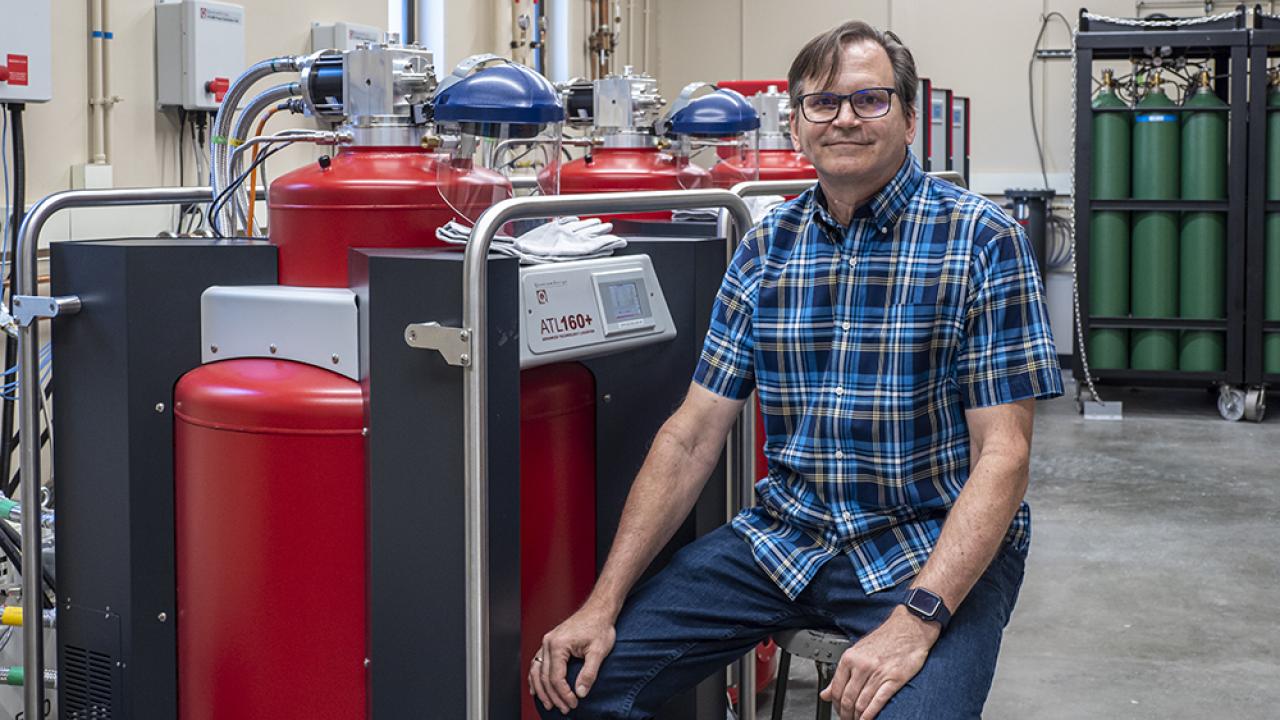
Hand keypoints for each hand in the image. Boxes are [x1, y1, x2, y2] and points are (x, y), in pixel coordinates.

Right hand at [529, 603, 616, 713]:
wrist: (598, 610)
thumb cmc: (599, 626)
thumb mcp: (599, 651)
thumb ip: (589, 673)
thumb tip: (581, 692)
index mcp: (558, 645)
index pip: (556, 677)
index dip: (564, 694)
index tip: (573, 703)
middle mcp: (549, 643)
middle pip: (545, 677)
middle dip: (554, 696)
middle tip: (564, 709)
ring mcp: (547, 642)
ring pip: (537, 671)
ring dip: (541, 690)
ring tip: (548, 704)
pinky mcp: (550, 643)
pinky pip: (537, 663)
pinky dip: (535, 677)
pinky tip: (536, 688)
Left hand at [818, 606, 939, 719]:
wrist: (909, 628)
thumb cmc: (885, 639)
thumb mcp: (858, 651)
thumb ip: (841, 674)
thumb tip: (825, 694)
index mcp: (850, 658)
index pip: (836, 689)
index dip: (835, 705)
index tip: (838, 711)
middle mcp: (862, 665)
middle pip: (847, 698)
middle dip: (845, 713)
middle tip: (846, 718)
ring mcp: (878, 673)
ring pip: (861, 703)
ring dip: (857, 716)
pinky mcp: (894, 679)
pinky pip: (878, 701)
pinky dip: (870, 715)